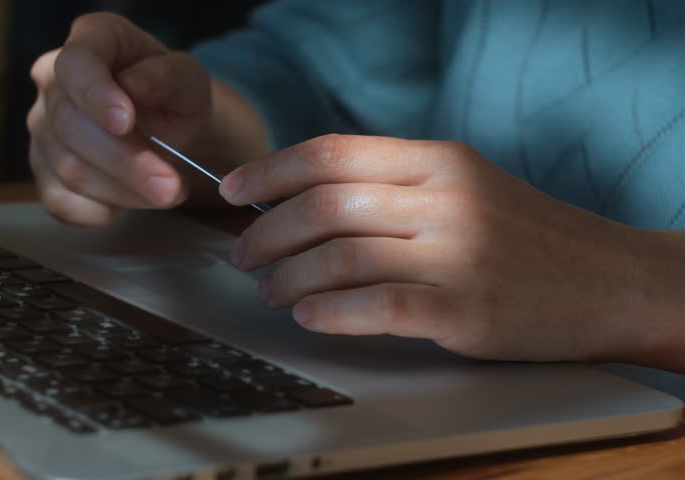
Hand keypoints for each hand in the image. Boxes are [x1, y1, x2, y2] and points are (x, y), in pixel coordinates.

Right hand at [27, 13, 211, 225]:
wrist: (167, 129)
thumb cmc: (173, 95)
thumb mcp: (189, 81)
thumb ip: (169, 76)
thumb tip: (135, 85)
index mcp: (91, 41)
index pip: (76, 64)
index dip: (96, 93)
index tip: (126, 121)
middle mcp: (53, 80)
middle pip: (71, 125)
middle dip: (126, 162)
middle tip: (172, 187)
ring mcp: (42, 127)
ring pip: (69, 168)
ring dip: (123, 191)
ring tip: (168, 193)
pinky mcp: (43, 171)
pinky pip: (60, 201)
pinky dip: (99, 211)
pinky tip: (131, 204)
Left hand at [218, 134, 677, 364]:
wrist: (610, 280)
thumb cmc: (527, 236)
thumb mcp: (464, 186)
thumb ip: (394, 186)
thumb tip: (306, 200)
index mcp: (437, 160)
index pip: (332, 153)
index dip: (270, 171)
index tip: (234, 190)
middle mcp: (443, 199)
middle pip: (324, 206)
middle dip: (266, 233)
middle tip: (242, 256)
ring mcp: (456, 254)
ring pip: (340, 257)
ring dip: (288, 278)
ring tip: (272, 293)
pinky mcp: (465, 309)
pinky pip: (377, 306)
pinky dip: (330, 312)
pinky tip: (309, 317)